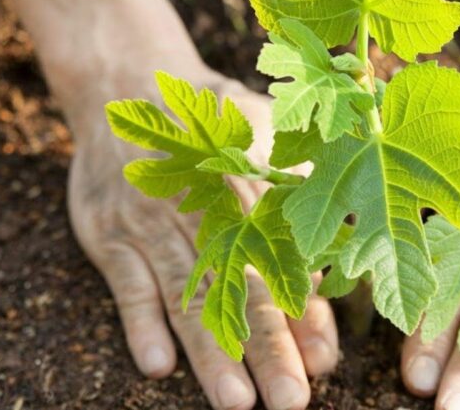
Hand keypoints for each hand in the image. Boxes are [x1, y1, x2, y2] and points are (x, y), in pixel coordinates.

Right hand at [67, 67, 337, 409]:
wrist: (127, 81)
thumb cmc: (212, 118)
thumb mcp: (264, 132)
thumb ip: (300, 180)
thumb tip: (348, 226)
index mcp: (251, 195)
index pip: (284, 264)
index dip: (305, 313)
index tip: (325, 360)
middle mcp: (207, 215)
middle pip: (241, 290)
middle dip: (269, 350)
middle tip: (291, 401)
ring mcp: (155, 226)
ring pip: (189, 296)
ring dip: (211, 352)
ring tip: (235, 400)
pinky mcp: (111, 234)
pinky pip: (126, 282)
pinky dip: (140, 322)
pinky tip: (157, 365)